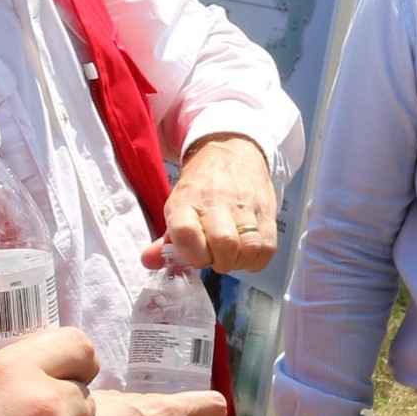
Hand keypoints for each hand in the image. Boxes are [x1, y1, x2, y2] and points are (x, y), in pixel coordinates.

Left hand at [158, 136, 277, 274]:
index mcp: (186, 202)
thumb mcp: (177, 208)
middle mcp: (216, 202)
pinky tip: (247, 254)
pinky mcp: (266, 210)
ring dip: (240, 262)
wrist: (230, 152)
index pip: (186, 232)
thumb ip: (164, 241)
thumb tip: (149, 262)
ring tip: (233, 257)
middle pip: (224, 243)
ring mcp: (245, 206)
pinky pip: (267, 247)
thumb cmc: (200, 188)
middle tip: (216, 258)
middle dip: (220, 262)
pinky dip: (257, 259)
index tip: (196, 257)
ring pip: (249, 247)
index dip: (191, 254)